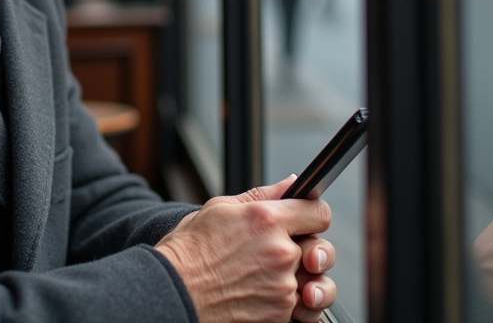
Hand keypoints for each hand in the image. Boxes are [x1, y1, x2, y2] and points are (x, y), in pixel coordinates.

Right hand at [156, 175, 335, 322]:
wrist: (172, 292)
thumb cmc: (189, 251)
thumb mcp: (220, 209)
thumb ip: (263, 196)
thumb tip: (291, 184)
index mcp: (268, 220)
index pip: (319, 213)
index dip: (312, 216)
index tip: (305, 220)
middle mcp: (281, 253)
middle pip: (319, 249)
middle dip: (305, 249)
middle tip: (279, 253)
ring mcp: (282, 288)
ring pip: (312, 281)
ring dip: (298, 279)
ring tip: (269, 277)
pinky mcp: (279, 316)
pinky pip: (299, 307)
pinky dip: (286, 302)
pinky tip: (261, 293)